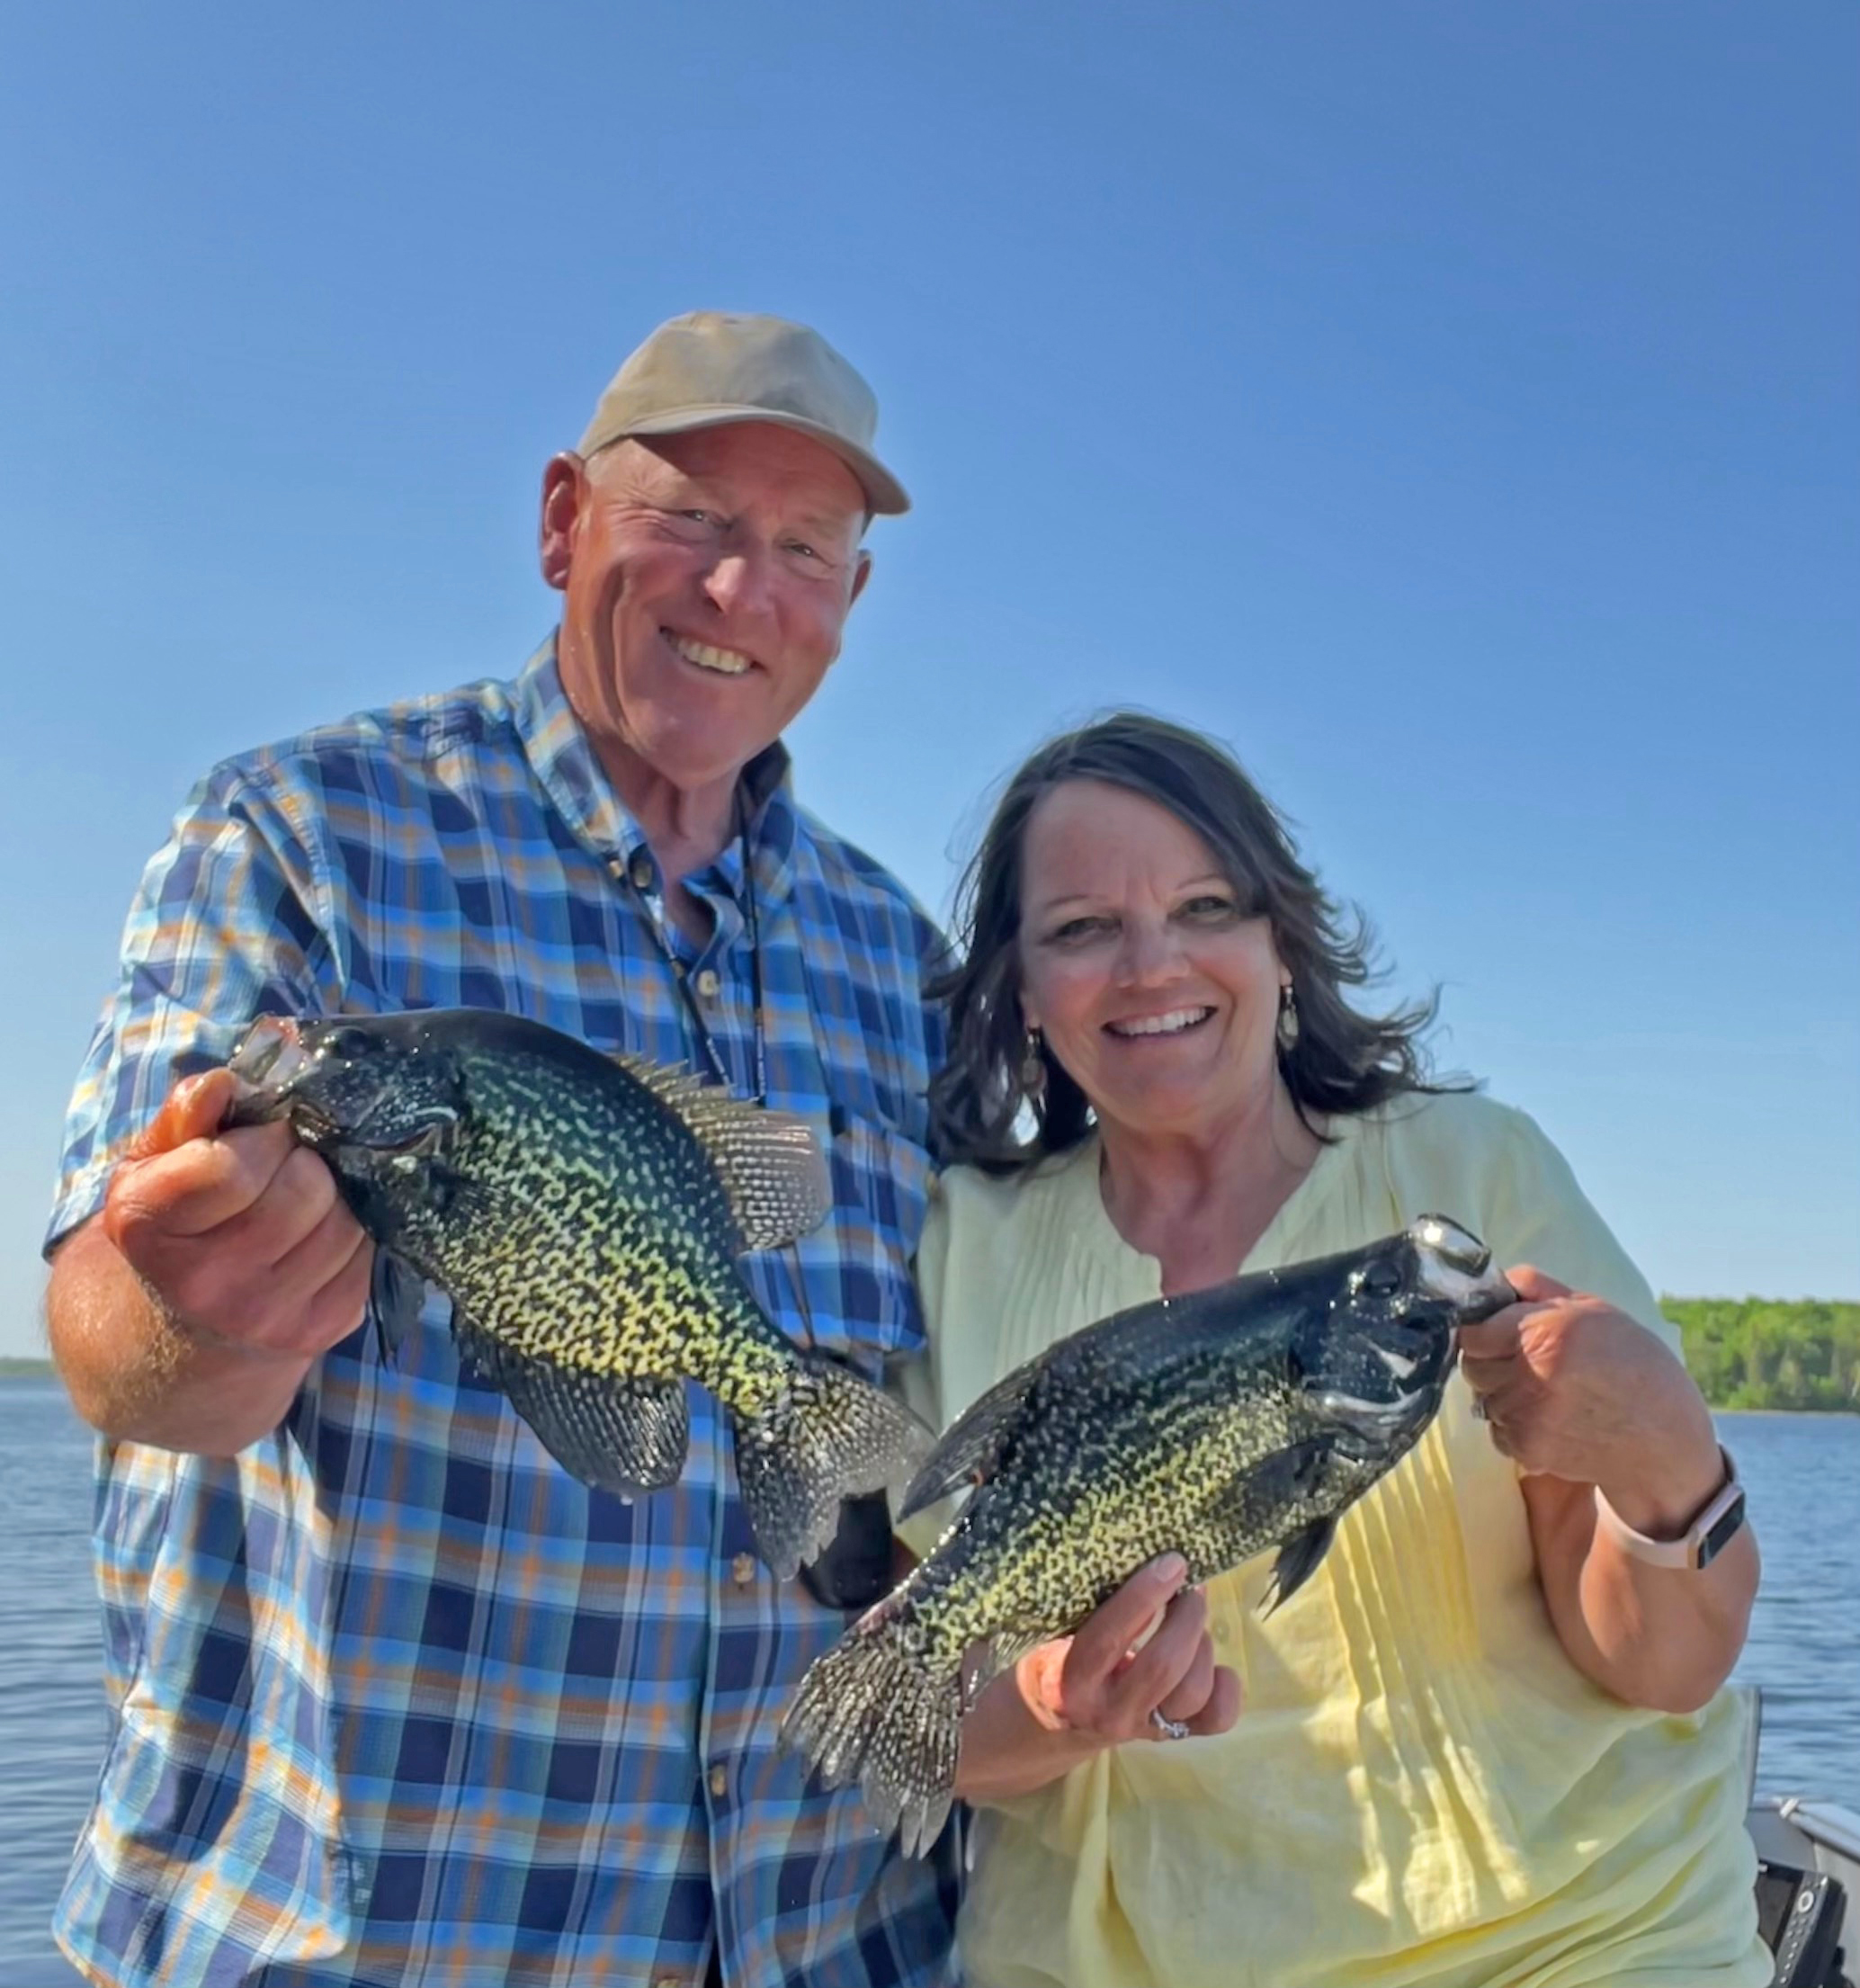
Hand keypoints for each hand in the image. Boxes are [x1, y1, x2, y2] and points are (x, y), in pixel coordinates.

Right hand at [102, 1068, 372, 1362]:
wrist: (179, 1333)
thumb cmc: (173, 1226)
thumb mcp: (154, 1165)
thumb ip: (185, 1116)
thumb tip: (226, 1083)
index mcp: (150, 1227)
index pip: (235, 1165)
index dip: (263, 1136)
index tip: (262, 1137)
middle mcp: (207, 1283)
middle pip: (305, 1187)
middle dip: (306, 1159)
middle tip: (291, 1161)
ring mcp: (270, 1315)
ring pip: (347, 1219)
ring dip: (337, 1193)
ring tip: (307, 1193)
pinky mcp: (324, 1328)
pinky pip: (369, 1253)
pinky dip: (355, 1229)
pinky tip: (323, 1228)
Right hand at [1014, 1555, 1241, 1746]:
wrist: (1057, 1724)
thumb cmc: (1054, 1657)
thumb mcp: (1056, 1631)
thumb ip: (1089, 1606)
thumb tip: (1143, 1557)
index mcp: (1072, 1682)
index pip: (1109, 1640)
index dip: (1142, 1598)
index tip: (1171, 1563)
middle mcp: (1110, 1713)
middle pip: (1163, 1666)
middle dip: (1186, 1616)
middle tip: (1188, 1584)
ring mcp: (1145, 1729)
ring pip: (1194, 1691)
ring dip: (1203, 1643)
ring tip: (1191, 1617)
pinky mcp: (1174, 1736)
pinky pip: (1217, 1718)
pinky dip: (1226, 1686)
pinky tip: (1214, 1663)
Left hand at [1457, 1266, 1723, 1532]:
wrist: (1666, 1435)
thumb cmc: (1633, 1363)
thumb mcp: (1592, 1308)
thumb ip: (1536, 1287)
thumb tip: (1494, 1280)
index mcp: (1542, 1331)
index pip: (1473, 1332)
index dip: (1485, 1333)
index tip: (1500, 1336)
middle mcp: (1528, 1374)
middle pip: (1474, 1367)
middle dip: (1493, 1363)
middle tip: (1529, 1364)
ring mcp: (1526, 1415)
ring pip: (1485, 1400)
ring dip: (1505, 1396)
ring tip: (1548, 1393)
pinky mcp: (1529, 1450)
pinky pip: (1499, 1433)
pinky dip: (1516, 1427)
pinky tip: (1552, 1419)